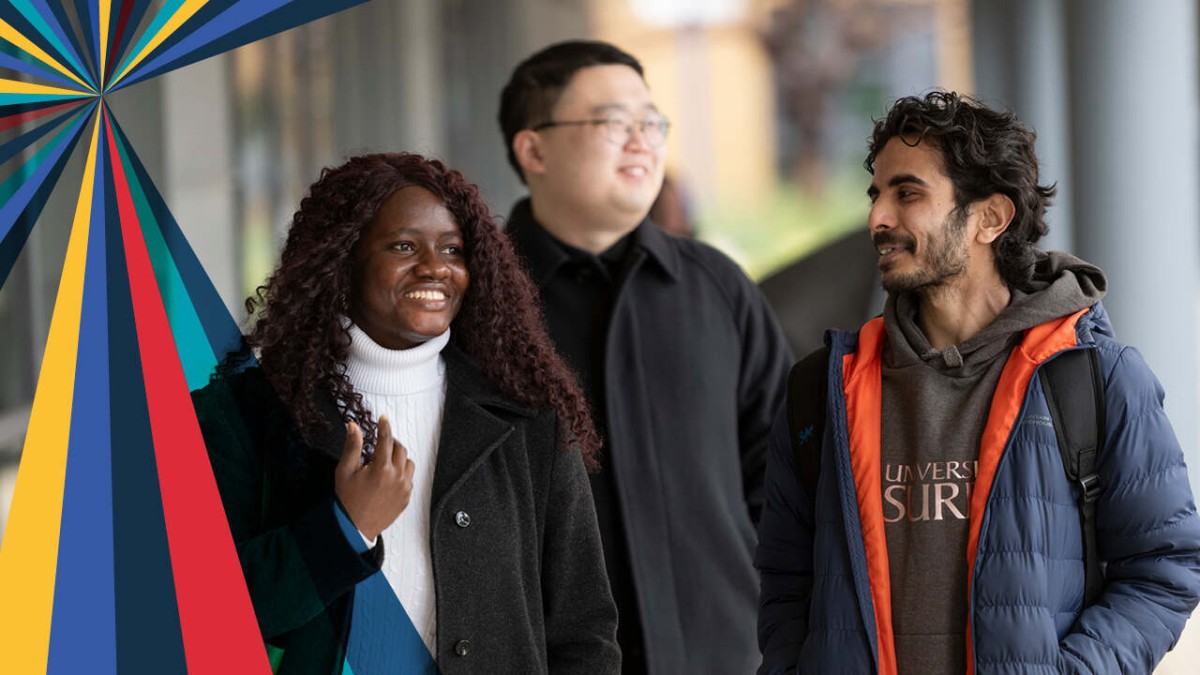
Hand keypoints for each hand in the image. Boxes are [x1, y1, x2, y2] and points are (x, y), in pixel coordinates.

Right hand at [334, 416, 414, 540]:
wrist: (354, 527)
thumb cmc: (348, 500)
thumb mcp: (345, 471)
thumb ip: (352, 446)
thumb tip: (353, 427)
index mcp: (381, 469)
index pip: (386, 439)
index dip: (384, 426)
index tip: (383, 420)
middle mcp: (397, 477)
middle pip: (400, 449)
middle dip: (391, 442)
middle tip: (380, 443)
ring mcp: (404, 488)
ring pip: (408, 462)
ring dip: (398, 457)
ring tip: (384, 461)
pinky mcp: (406, 498)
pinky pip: (409, 478)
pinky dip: (402, 472)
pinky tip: (389, 476)